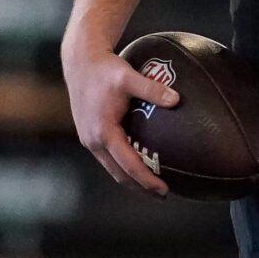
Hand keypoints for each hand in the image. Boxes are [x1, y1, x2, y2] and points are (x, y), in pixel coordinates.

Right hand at [62, 41, 178, 195]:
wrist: (80, 63)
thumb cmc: (106, 69)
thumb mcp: (129, 77)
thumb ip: (153, 89)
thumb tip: (177, 100)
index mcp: (103, 132)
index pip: (128, 165)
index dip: (146, 179)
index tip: (164, 189)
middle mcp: (94, 141)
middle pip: (119, 174)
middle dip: (140, 187)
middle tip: (163, 194)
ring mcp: (89, 139)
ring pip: (112, 168)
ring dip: (131, 179)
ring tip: (153, 184)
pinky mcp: (90, 134)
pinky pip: (109, 157)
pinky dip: (124, 165)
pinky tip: (140, 162)